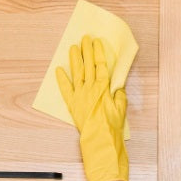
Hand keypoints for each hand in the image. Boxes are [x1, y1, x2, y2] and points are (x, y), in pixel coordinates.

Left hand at [56, 35, 128, 180]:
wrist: (101, 142)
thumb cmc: (113, 128)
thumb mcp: (121, 110)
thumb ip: (119, 97)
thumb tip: (117, 89)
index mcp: (104, 89)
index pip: (101, 66)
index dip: (98, 53)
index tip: (97, 42)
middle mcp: (91, 89)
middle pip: (88, 65)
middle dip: (87, 50)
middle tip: (84, 38)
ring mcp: (80, 96)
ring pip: (77, 73)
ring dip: (75, 60)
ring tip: (73, 48)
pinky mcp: (72, 105)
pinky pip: (65, 90)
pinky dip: (62, 80)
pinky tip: (59, 70)